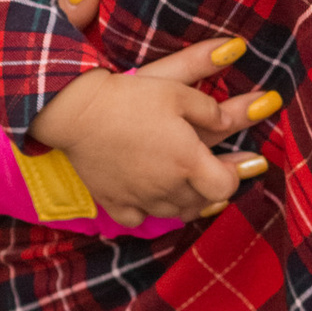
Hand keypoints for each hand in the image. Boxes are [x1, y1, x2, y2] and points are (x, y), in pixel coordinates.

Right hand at [31, 36, 280, 222]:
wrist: (77, 111)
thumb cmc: (131, 96)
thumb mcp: (179, 92)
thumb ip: (212, 111)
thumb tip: (230, 123)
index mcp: (189, 161)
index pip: (226, 187)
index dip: (233, 176)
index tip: (234, 162)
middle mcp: (168, 187)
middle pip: (204, 203)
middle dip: (213, 187)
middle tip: (213, 169)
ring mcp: (140, 199)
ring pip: (176, 213)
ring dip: (188, 200)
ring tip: (187, 182)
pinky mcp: (115, 203)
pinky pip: (140, 218)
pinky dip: (150, 210)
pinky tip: (151, 196)